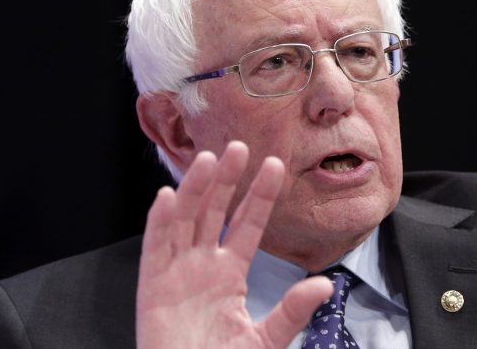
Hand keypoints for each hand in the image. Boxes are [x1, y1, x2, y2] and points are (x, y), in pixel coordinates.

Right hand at [136, 141, 332, 347]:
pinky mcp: (151, 287)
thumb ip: (291, 311)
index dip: (259, 195)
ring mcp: (176, 272)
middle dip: (227, 180)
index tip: (274, 166)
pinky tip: (167, 196)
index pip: (247, 224)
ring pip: (184, 220)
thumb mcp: (265, 339)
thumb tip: (324, 284)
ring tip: (210, 160)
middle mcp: (202, 266)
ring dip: (195, 190)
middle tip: (240, 147)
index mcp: (228, 274)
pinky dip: (159, 222)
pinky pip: (154, 248)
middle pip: (214, 212)